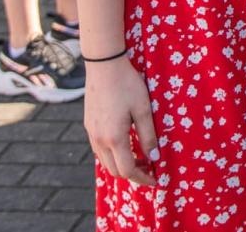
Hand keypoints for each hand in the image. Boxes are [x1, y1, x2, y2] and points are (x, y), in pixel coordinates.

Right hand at [84, 55, 159, 186]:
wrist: (104, 65)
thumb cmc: (127, 84)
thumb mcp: (143, 109)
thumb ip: (148, 135)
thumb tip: (154, 157)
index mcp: (114, 138)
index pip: (128, 170)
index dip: (143, 178)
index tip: (156, 180)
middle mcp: (99, 140)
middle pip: (114, 171)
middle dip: (133, 175)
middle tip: (151, 169)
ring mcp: (91, 133)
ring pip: (105, 162)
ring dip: (122, 165)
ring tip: (140, 158)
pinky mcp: (88, 126)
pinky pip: (99, 150)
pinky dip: (113, 155)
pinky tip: (125, 145)